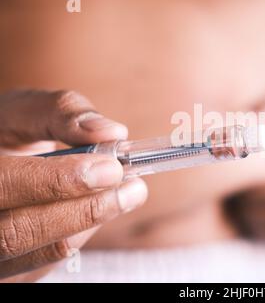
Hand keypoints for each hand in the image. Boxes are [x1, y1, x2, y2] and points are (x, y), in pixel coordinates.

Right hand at [0, 89, 147, 280]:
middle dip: (86, 209)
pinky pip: (54, 259)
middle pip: (20, 232)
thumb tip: (112, 132)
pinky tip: (98, 205)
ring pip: (46, 250)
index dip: (58, 180)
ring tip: (128, 193)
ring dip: (94, 221)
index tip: (110, 168)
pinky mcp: (12, 270)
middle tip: (132, 188)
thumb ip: (62, 113)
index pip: (2, 185)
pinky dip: (84, 231)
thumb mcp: (23, 112)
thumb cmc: (7, 134)